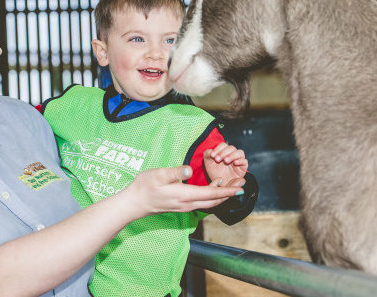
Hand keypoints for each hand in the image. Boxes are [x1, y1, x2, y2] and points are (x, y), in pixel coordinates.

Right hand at [119, 166, 243, 216]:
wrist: (134, 203)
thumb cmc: (144, 187)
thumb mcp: (158, 174)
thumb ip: (175, 172)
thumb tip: (190, 169)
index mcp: (185, 195)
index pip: (211, 194)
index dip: (227, 191)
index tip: (240, 188)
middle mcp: (188, 204)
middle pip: (214, 201)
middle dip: (229, 194)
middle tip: (242, 186)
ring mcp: (185, 207)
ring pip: (209, 203)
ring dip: (221, 196)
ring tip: (232, 187)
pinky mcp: (181, 206)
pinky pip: (202, 203)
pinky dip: (212, 196)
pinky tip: (213, 188)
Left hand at [203, 143, 247, 185]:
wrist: (221, 185)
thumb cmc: (215, 173)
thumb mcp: (209, 164)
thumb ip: (207, 155)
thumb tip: (210, 150)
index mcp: (224, 152)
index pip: (223, 145)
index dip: (218, 148)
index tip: (212, 155)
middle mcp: (232, 155)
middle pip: (231, 147)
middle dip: (223, 152)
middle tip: (217, 159)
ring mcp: (238, 161)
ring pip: (240, 152)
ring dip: (232, 155)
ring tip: (226, 161)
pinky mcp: (243, 168)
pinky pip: (245, 161)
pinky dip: (240, 160)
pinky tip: (234, 163)